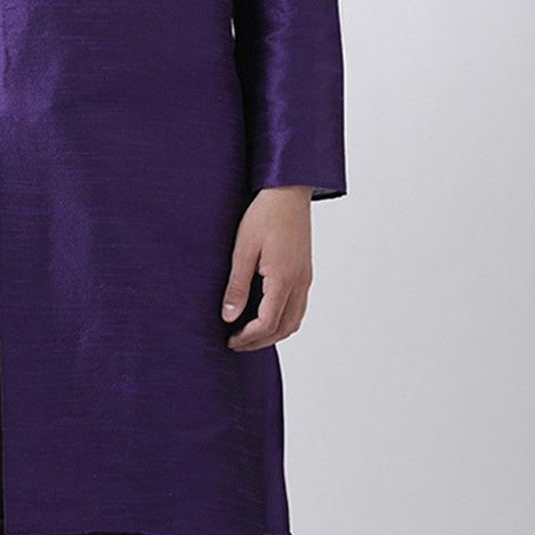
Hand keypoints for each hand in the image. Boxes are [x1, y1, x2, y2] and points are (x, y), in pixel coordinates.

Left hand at [221, 185, 312, 351]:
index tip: (230, 339)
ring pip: (295, 319)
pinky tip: (266, 313)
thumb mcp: (243, 249)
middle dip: (260, 341)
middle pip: (284, 327)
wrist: (288, 192)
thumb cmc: (265, 214)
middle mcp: (299, 282)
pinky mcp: (305, 271)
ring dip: (274, 332)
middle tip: (237, 343)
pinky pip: (299, 306)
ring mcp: (305, 277)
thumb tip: (228, 316)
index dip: (248, 337)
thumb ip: (237, 285)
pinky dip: (283, 319)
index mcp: (283, 278)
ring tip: (250, 333)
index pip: (268, 323)